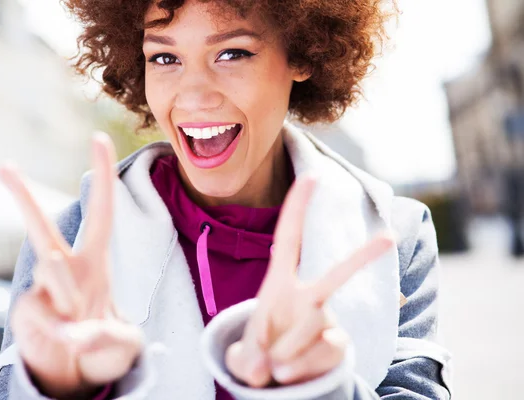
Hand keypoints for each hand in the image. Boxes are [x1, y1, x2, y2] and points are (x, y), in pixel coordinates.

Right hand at [0, 133, 142, 399]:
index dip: (103, 176)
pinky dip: (62, 334)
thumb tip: (78, 336)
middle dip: (23, 197)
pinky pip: (43, 315)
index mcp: (95, 261)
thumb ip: (112, 337)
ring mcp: (42, 290)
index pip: (102, 212)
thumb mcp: (124, 342)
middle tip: (3, 166)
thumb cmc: (102, 341)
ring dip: (70, 292)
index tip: (98, 137)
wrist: (74, 371)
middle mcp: (65, 268)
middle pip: (42, 227)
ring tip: (80, 314)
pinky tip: (68, 342)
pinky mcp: (26, 314)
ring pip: (51, 272)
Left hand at [225, 174, 392, 386]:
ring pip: (315, 326)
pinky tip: (293, 375)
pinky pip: (327, 352)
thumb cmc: (257, 351)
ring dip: (287, 352)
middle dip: (363, 257)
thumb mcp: (243, 357)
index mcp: (279, 284)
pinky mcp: (339, 345)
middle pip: (337, 276)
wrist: (274, 377)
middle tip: (390, 238)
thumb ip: (248, 361)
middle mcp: (308, 297)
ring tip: (274, 366)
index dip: (298, 208)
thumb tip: (264, 371)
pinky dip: (305, 367)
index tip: (312, 176)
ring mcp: (326, 320)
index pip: (288, 238)